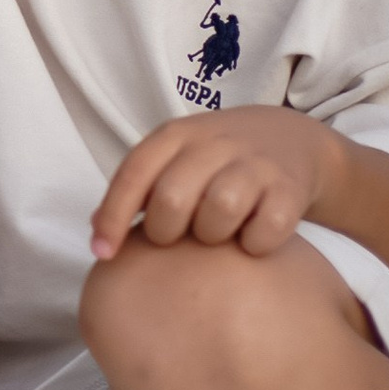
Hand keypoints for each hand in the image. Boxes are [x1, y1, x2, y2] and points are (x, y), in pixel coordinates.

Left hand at [91, 107, 340, 262]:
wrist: (290, 140)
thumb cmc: (216, 162)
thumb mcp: (174, 160)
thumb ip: (138, 192)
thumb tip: (98, 237)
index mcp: (176, 136)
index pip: (134, 173)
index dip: (113, 216)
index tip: (103, 253)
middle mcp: (214, 143)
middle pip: (173, 197)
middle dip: (166, 230)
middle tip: (176, 238)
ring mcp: (254, 163)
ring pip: (221, 209)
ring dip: (212, 235)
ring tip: (216, 234)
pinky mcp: (290, 188)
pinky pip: (267, 229)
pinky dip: (255, 243)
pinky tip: (252, 240)